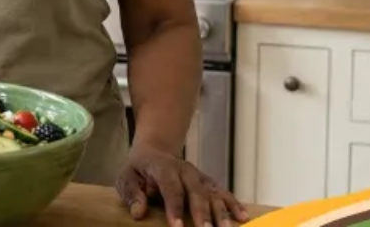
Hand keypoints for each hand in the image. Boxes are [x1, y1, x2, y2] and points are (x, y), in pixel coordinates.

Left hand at [116, 142, 248, 226]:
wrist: (155, 151)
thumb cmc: (139, 170)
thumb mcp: (126, 178)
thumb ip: (131, 194)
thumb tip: (138, 213)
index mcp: (163, 167)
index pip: (170, 187)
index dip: (174, 207)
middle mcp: (185, 170)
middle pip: (196, 192)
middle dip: (202, 213)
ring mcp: (199, 176)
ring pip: (213, 193)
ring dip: (221, 212)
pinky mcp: (208, 182)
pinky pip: (223, 193)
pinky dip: (234, 204)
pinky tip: (243, 217)